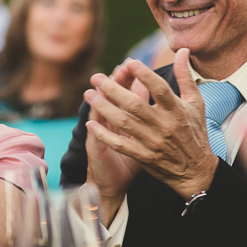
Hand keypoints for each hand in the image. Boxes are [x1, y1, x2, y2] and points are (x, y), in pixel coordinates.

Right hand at [83, 65, 141, 208]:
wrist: (111, 182)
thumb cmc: (130, 159)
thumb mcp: (142, 136)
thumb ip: (148, 112)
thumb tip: (155, 92)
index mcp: (123, 117)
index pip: (128, 92)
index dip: (131, 79)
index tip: (135, 65)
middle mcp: (109, 122)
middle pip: (113, 97)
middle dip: (118, 82)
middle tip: (122, 67)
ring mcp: (100, 133)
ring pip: (101, 113)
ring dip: (102, 100)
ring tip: (102, 86)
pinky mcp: (96, 149)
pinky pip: (95, 139)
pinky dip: (95, 131)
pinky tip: (92, 122)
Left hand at [85, 53, 218, 198]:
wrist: (196, 171)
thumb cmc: (195, 132)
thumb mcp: (195, 103)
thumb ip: (185, 76)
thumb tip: (182, 51)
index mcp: (177, 110)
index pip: (159, 89)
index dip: (144, 75)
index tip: (129, 62)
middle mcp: (164, 125)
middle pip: (135, 105)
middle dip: (113, 89)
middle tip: (96, 77)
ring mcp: (153, 142)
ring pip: (124, 123)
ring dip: (104, 108)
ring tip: (89, 95)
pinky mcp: (144, 157)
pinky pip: (121, 145)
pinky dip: (105, 135)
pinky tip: (91, 124)